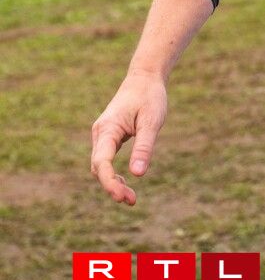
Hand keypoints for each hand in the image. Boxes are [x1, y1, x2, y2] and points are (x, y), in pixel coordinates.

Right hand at [90, 71, 168, 205]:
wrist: (144, 78)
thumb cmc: (150, 97)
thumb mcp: (152, 121)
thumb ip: (144, 146)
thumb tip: (138, 174)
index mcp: (108, 129)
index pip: (101, 162)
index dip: (109, 182)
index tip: (121, 197)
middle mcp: (100, 133)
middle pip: (99, 168)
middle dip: (112, 186)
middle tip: (132, 201)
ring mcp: (102, 135)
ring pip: (101, 166)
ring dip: (112, 182)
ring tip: (131, 198)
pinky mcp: (109, 136)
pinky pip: (106, 160)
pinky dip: (114, 173)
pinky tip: (125, 181)